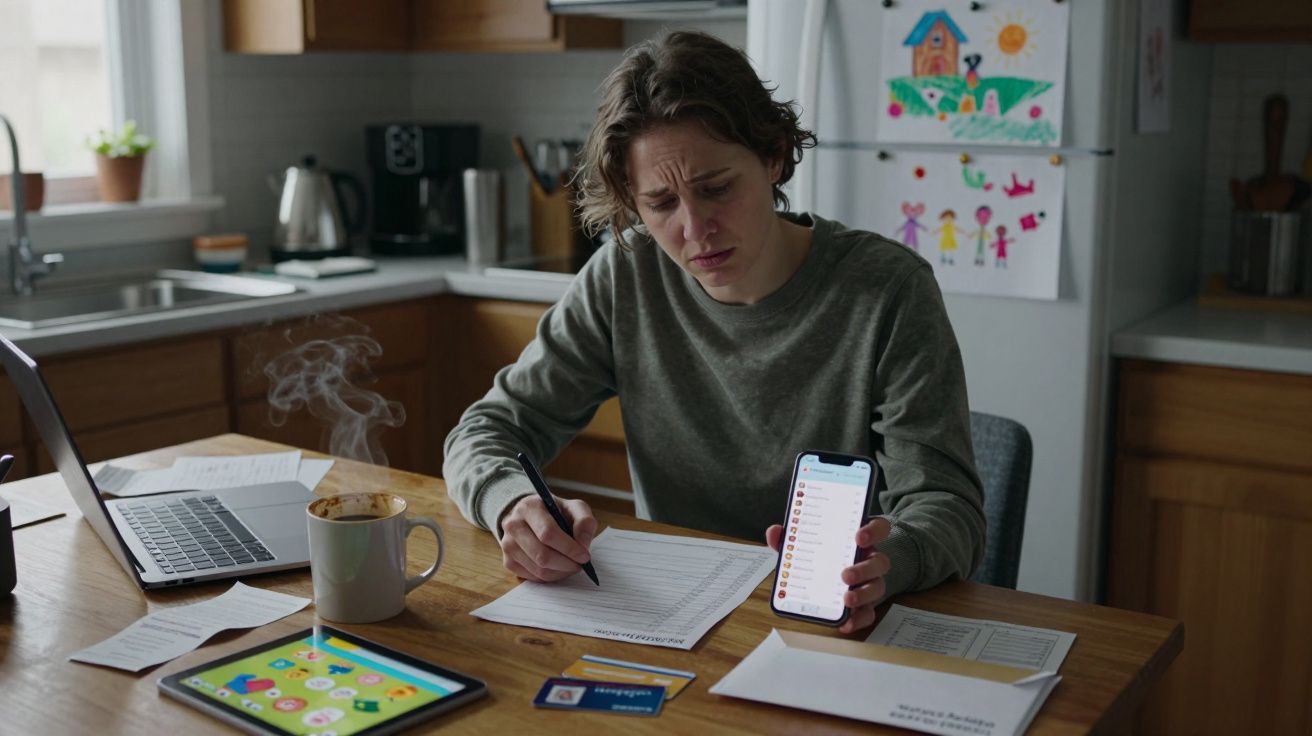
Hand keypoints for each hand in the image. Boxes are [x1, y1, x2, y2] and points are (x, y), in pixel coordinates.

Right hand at [498, 494, 596, 582]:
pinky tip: (558, 568)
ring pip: (538, 570)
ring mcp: (507, 545)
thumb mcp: (574, 508)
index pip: (548, 533)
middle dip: (566, 564)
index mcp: (529, 507)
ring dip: (560, 573)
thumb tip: (583, 545)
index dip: (569, 548)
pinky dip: (550, 577)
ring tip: (571, 566)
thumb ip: (584, 521)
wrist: (531, 516)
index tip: (584, 556)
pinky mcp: (508, 561)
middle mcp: (513, 525)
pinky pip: (532, 577)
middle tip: (580, 565)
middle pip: (542, 555)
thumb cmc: (555, 513)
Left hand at [765, 516, 891, 634]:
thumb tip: (774, 532)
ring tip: (846, 600)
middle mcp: (868, 560)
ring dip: (863, 594)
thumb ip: (789, 537)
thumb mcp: (803, 543)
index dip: (873, 531)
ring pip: (878, 587)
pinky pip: (869, 613)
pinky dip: (858, 619)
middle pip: (880, 562)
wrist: (823, 579)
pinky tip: (845, 623)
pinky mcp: (865, 604)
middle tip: (845, 576)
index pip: (878, 528)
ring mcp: (869, 583)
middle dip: (864, 569)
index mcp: (858, 539)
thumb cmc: (819, 555)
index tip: (859, 537)